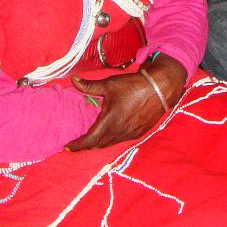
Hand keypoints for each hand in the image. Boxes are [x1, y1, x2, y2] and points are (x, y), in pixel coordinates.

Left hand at [65, 55, 186, 150]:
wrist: (159, 89)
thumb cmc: (133, 85)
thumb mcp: (109, 84)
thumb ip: (89, 86)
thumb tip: (73, 80)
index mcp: (110, 121)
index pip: (90, 140)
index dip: (77, 145)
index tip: (67, 147)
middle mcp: (119, 131)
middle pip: (98, 144)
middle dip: (87, 145)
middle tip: (78, 143)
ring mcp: (130, 134)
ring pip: (110, 143)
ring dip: (100, 143)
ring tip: (92, 138)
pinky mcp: (138, 133)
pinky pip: (120, 140)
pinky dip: (112, 139)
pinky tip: (110, 133)